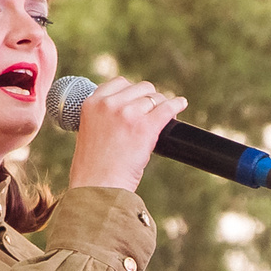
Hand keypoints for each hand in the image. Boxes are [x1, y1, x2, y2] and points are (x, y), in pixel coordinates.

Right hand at [67, 76, 188, 191]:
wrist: (97, 187)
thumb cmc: (93, 168)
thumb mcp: (89, 132)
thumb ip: (103, 117)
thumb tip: (127, 110)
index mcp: (92, 103)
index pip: (119, 83)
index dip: (132, 91)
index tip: (138, 100)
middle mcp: (109, 104)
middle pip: (140, 88)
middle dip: (148, 99)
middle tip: (152, 112)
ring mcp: (127, 114)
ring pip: (154, 99)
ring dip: (160, 106)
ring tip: (163, 116)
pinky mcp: (145, 127)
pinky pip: (167, 108)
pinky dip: (176, 105)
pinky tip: (180, 104)